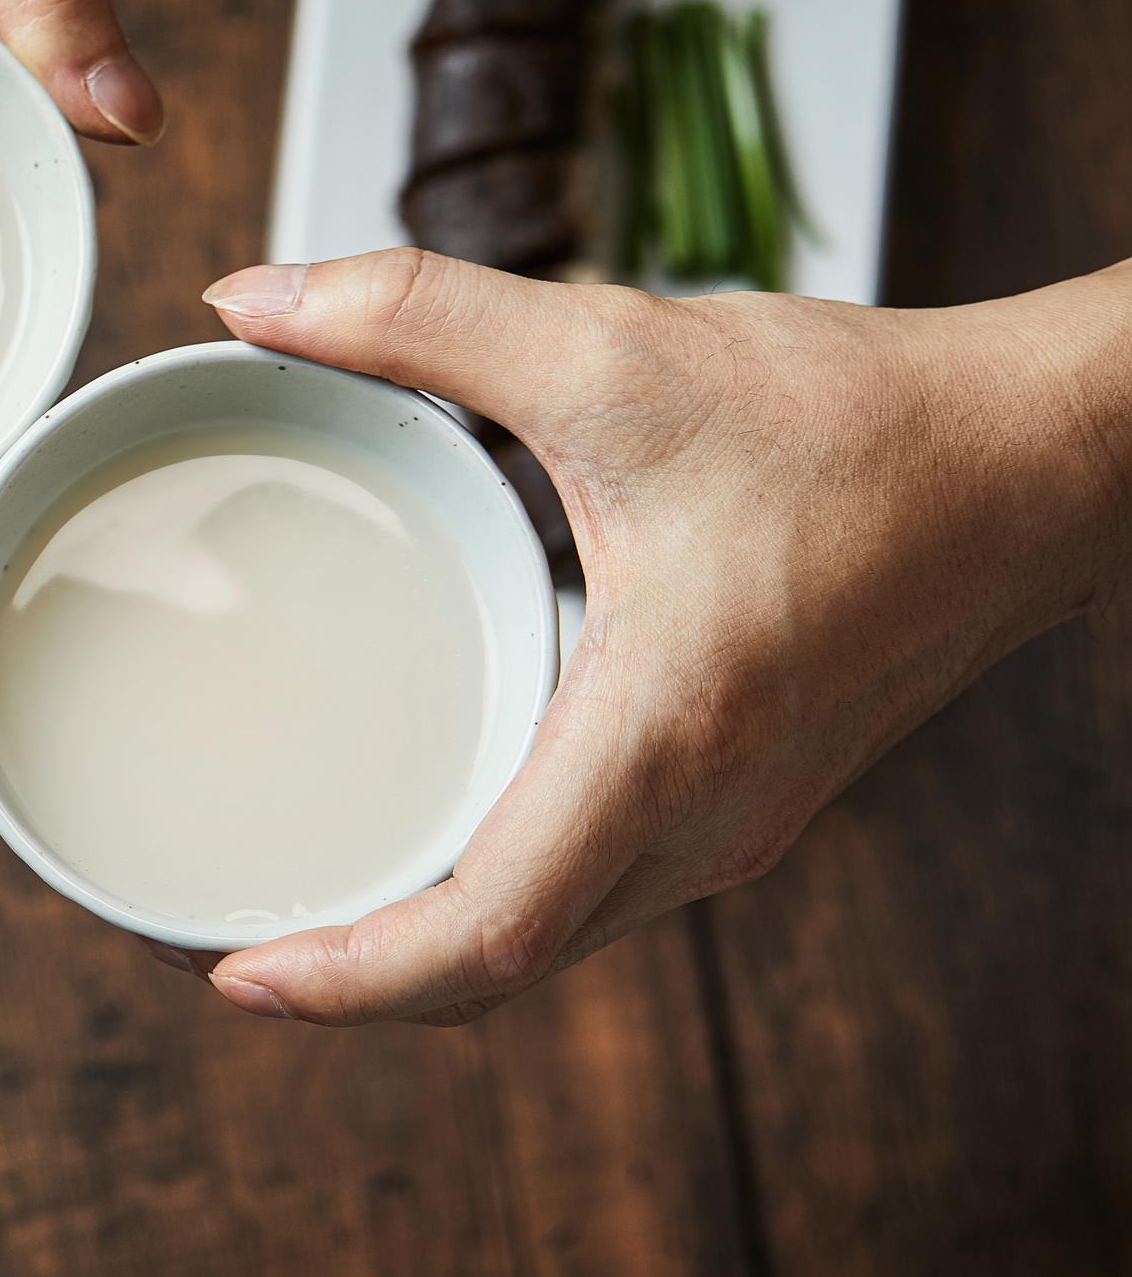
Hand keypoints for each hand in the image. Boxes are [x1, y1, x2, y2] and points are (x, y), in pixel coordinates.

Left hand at [161, 248, 1131, 1026]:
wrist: (1041, 455)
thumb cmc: (859, 418)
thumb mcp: (613, 350)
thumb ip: (414, 316)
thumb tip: (246, 296)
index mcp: (664, 732)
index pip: (491, 934)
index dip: (353, 981)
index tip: (239, 977)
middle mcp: (706, 815)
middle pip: (508, 962)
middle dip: (364, 979)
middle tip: (235, 941)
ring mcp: (739, 822)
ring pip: (558, 933)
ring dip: (431, 942)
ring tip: (310, 901)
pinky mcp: (753, 797)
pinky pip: (602, 886)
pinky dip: (502, 892)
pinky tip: (435, 832)